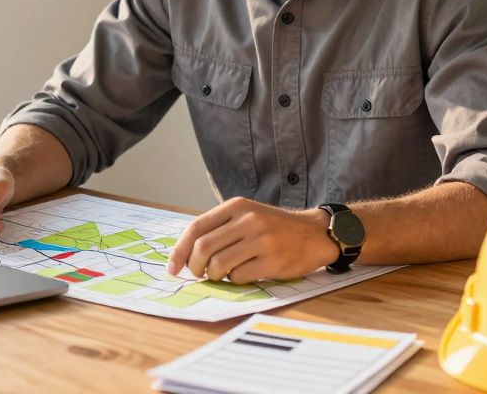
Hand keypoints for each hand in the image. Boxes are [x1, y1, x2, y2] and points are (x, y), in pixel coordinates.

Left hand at [166, 197, 335, 282]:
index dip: (179, 250)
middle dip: (194, 267)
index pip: (196, 228)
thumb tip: (184, 252)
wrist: (314, 233)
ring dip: (213, 276)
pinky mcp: (272, 261)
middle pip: (203, 248)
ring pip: (218, 265)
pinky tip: (242, 274)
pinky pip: (238, 277)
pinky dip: (234, 281)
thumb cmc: (274, 227)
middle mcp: (248, 220)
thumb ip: (219, 228)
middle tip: (198, 274)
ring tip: (220, 275)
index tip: (173, 267)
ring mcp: (261, 240)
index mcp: (237, 206)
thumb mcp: (247, 215)